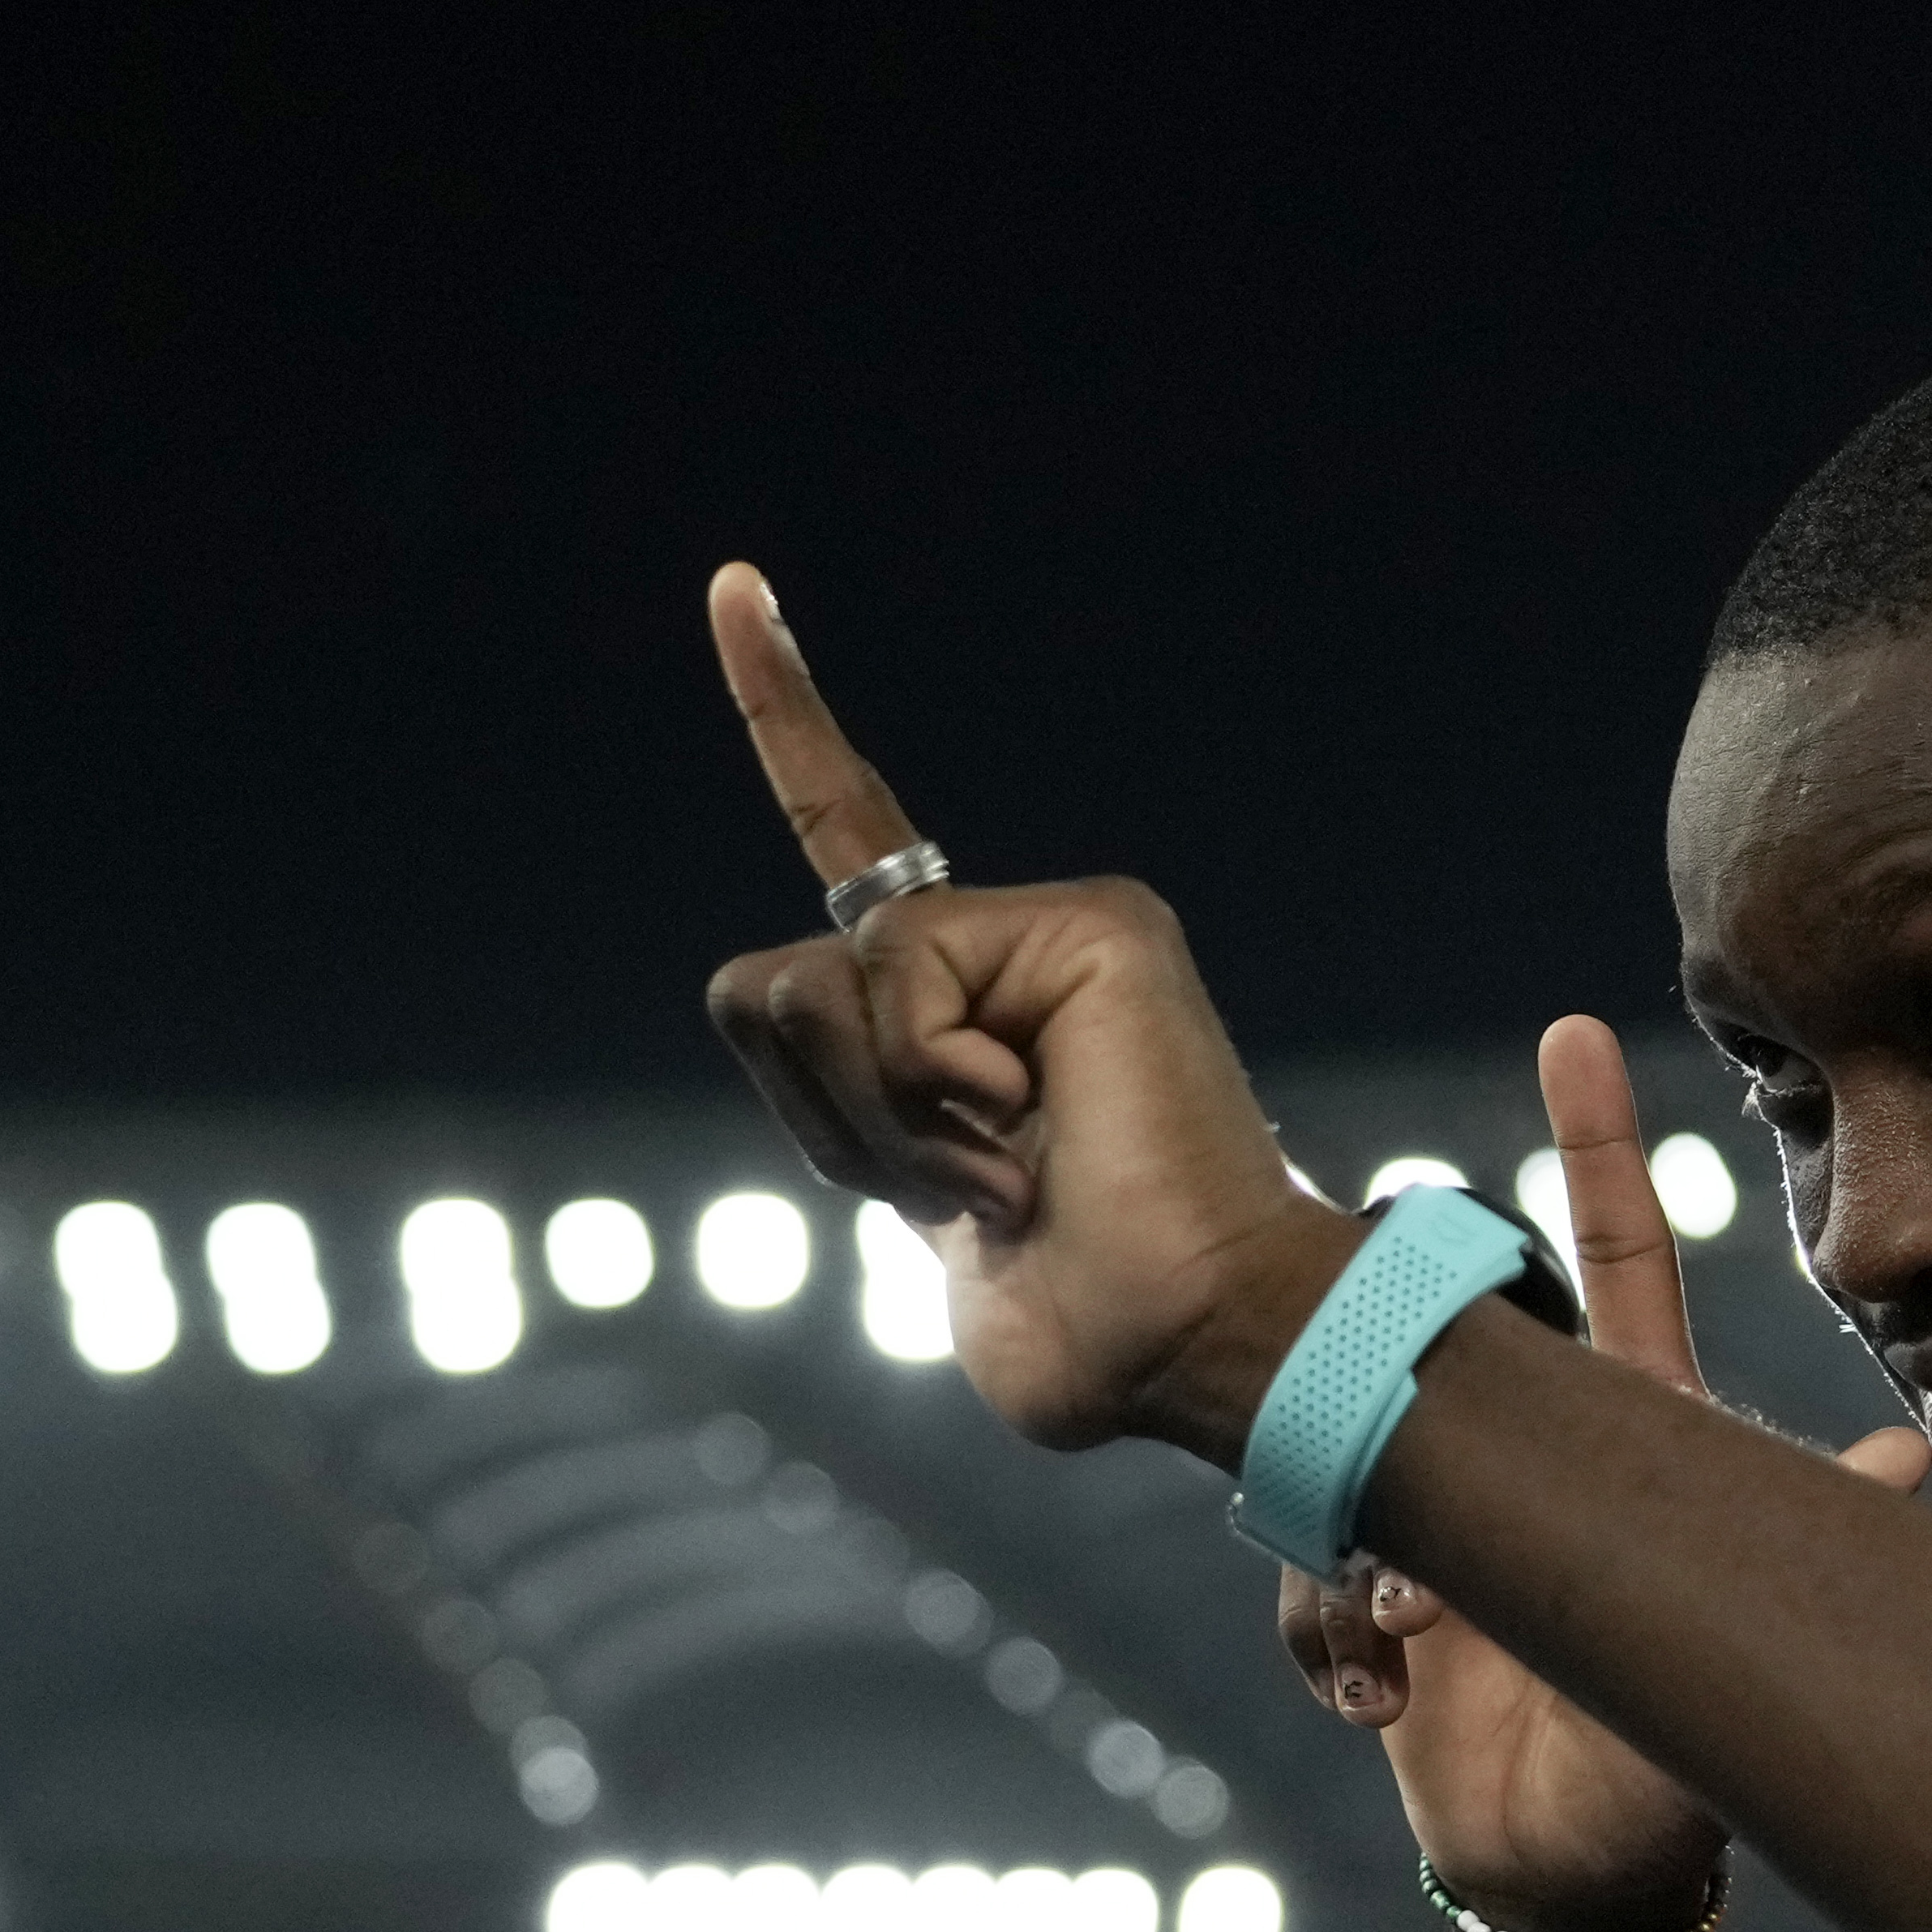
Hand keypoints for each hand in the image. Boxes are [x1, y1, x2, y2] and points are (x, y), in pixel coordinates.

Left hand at [695, 564, 1350, 1456]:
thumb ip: (854, 1107)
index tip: (737, 588)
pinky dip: (933, 1084)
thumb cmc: (1082, 1317)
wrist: (1193, 1343)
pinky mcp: (1099, 925)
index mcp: (953, 1013)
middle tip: (968, 1190)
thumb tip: (796, 995)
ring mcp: (1056, 929)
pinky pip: (902, 976)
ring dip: (880, 1117)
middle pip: (766, 986)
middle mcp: (1001, 951)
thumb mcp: (918, 1215)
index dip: (788, 720)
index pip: (846, 843)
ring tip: (1012, 1171)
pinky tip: (1037, 1130)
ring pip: (815, 982)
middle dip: (822, 1118)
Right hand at [1278, 1017, 1931, 1931]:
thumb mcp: (1755, 1660)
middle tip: (1364, 1205)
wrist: (1569, 1889)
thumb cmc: (1677, 1780)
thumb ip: (1826, 1556)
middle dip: (1399, 1263)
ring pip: (1354, 1451)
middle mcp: (1526, 1463)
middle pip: (1453, 1315)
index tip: (1572, 1032)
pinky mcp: (1370, 1606)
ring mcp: (1441, 1527)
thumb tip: (1915, 1455)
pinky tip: (1380, 1701)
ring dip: (1360, 1539)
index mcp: (1630, 1445)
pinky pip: (1310, 1579)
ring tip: (1410, 1634)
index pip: (1619, 1265)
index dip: (1597, 1151)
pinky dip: (1329, 1639)